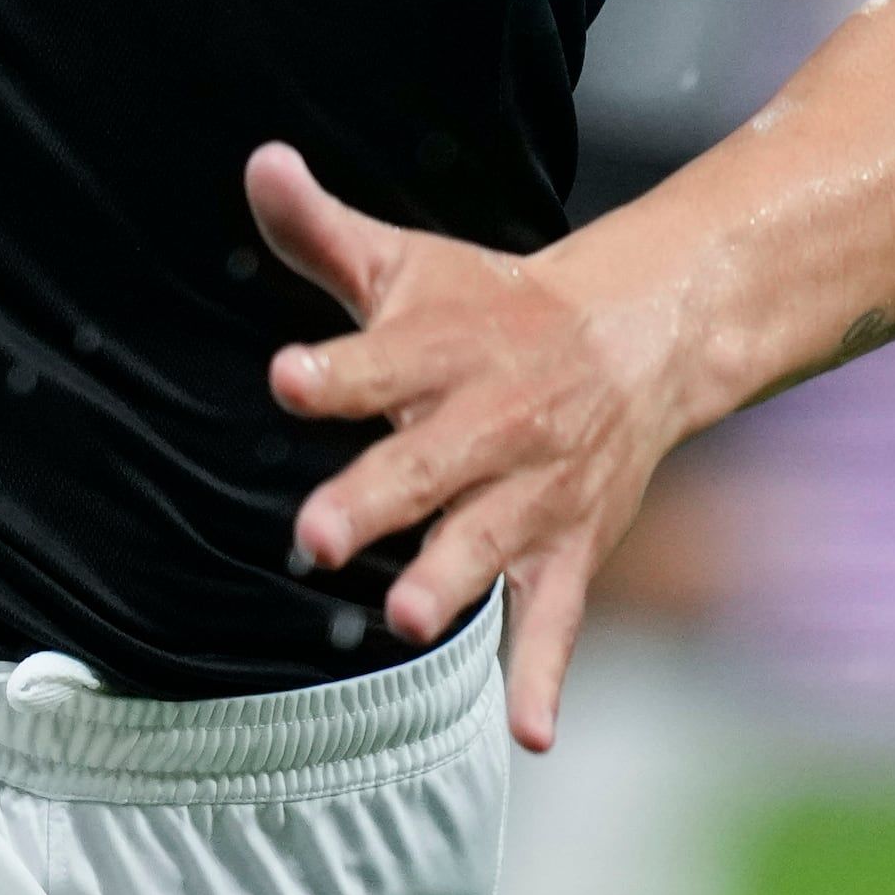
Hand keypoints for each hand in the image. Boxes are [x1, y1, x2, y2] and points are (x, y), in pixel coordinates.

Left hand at [251, 142, 688, 753]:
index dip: (336, 370)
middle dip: (374, 499)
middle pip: (426, 463)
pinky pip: (556, 620)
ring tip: (406, 619)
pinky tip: (529, 734)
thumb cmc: (490, 306)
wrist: (636, 339)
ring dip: (447, 580)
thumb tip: (258, 160)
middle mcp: (492, 423)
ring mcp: (532, 494)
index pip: (383, 358)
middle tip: (313, 534)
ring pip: (487, 543)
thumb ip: (322, 230)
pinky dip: (544, 677)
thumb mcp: (408, 262)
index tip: (289, 378)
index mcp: (445, 348)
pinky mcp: (565, 551)